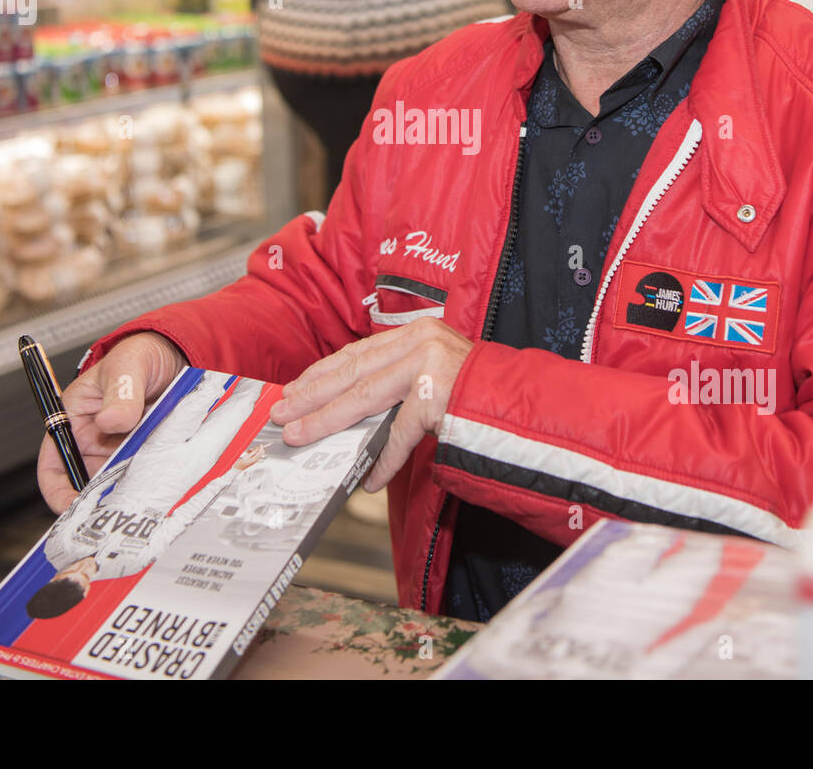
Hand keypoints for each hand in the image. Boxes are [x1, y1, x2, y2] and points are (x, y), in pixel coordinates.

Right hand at [36, 331, 184, 513]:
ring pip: (120, 481)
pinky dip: (152, 478)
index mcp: (74, 421)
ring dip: (131, 489)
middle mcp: (95, 441)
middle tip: (120, 507)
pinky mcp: (147, 452)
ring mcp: (122, 449)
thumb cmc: (139, 355)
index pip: (54, 465)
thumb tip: (110, 420)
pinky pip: (146, 472)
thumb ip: (121, 391)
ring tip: (146, 492)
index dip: (58, 491)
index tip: (73, 508)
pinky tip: (164, 478)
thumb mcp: (127, 366)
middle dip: (101, 498)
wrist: (176, 354)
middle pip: (89, 483)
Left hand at [269, 318, 472, 492]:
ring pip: (365, 397)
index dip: (321, 373)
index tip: (294, 390)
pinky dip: (383, 460)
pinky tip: (367, 479)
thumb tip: (351, 411)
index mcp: (416, 333)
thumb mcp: (434, 376)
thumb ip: (397, 384)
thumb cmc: (481, 396)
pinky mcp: (438, 395)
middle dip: (312, 395)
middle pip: (352, 371)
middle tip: (282, 414)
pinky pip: (400, 435)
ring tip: (303, 438)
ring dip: (328, 421)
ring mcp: (429, 365)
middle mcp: (420, 341)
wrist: (531, 407)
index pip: (356, 353)